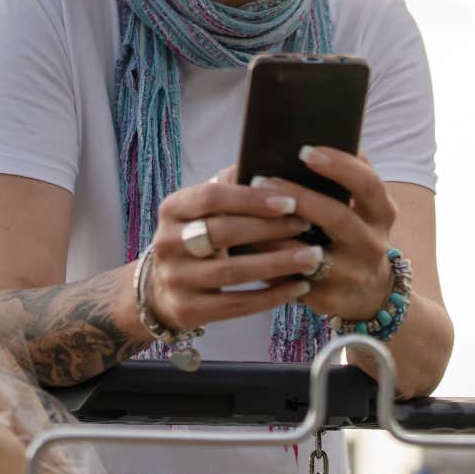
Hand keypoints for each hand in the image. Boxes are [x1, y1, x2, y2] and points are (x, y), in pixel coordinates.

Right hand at [144, 167, 322, 332]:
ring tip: (312, 258)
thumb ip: (232, 187)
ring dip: (277, 264)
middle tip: (307, 227)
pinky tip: (299, 287)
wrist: (162, 289)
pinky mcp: (186, 309)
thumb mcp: (204, 209)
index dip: (251, 198)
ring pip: (232, 271)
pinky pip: (235, 304)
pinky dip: (271, 296)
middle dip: (270, 229)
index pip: (211, 197)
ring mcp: (174, 279)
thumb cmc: (199, 236)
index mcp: (173, 208)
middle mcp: (167, 243)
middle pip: (223, 233)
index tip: (289, 201)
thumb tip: (274, 163)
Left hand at [247, 146, 396, 321]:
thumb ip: (347, 178)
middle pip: (338, 217)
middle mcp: (373, 244)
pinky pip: (290, 277)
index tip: (306, 151)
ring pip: (309, 252)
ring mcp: (352, 274)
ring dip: (275, 231)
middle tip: (262, 180)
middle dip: (298, 197)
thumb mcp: (363, 207)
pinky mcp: (328, 298)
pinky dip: (267, 259)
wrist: (369, 293)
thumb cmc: (354, 233)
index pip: (368, 185)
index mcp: (382, 214)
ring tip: (246, 211)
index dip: (340, 166)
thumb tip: (316, 136)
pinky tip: (245, 244)